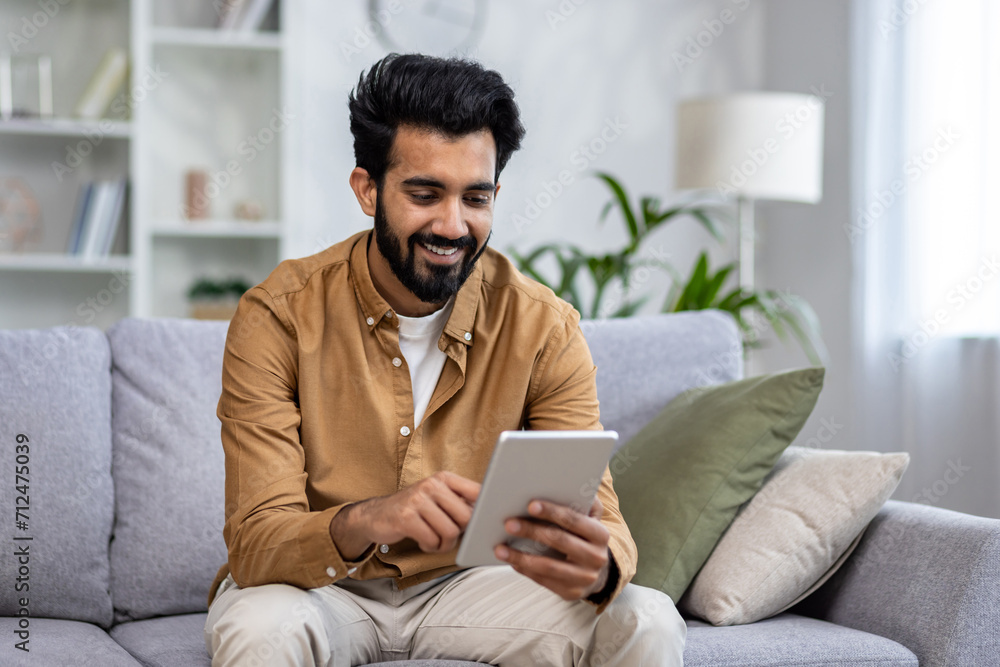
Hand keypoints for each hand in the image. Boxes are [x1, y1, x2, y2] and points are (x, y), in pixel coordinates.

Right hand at [330, 471, 479, 559]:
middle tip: (448, 535)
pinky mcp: (405, 517)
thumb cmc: (413, 509)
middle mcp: (431, 485)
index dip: (484, 510)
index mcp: (444, 478)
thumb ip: (460, 502)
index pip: (477, 492)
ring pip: (450, 532)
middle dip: (460, 533)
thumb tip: (489, 514)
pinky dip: (430, 547)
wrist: (375, 515)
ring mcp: (417, 500)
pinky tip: (423, 542)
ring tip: (435, 541)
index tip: (483, 522)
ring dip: (444, 544)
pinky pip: (431, 540)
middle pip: (466, 517)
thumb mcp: (437, 498)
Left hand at [494, 496, 610, 600]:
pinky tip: (510, 560)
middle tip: (508, 523)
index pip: (574, 520)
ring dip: (521, 556)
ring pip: (548, 566)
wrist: (596, 572)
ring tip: (500, 548)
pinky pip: (543, 580)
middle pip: (559, 541)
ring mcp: (584, 578)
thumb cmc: (584, 537)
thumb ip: (581, 502)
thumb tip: (564, 483)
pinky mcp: (571, 593)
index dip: (552, 512)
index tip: (530, 505)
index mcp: (600, 534)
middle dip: (532, 531)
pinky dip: (524, 569)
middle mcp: (596, 557)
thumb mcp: (589, 519)